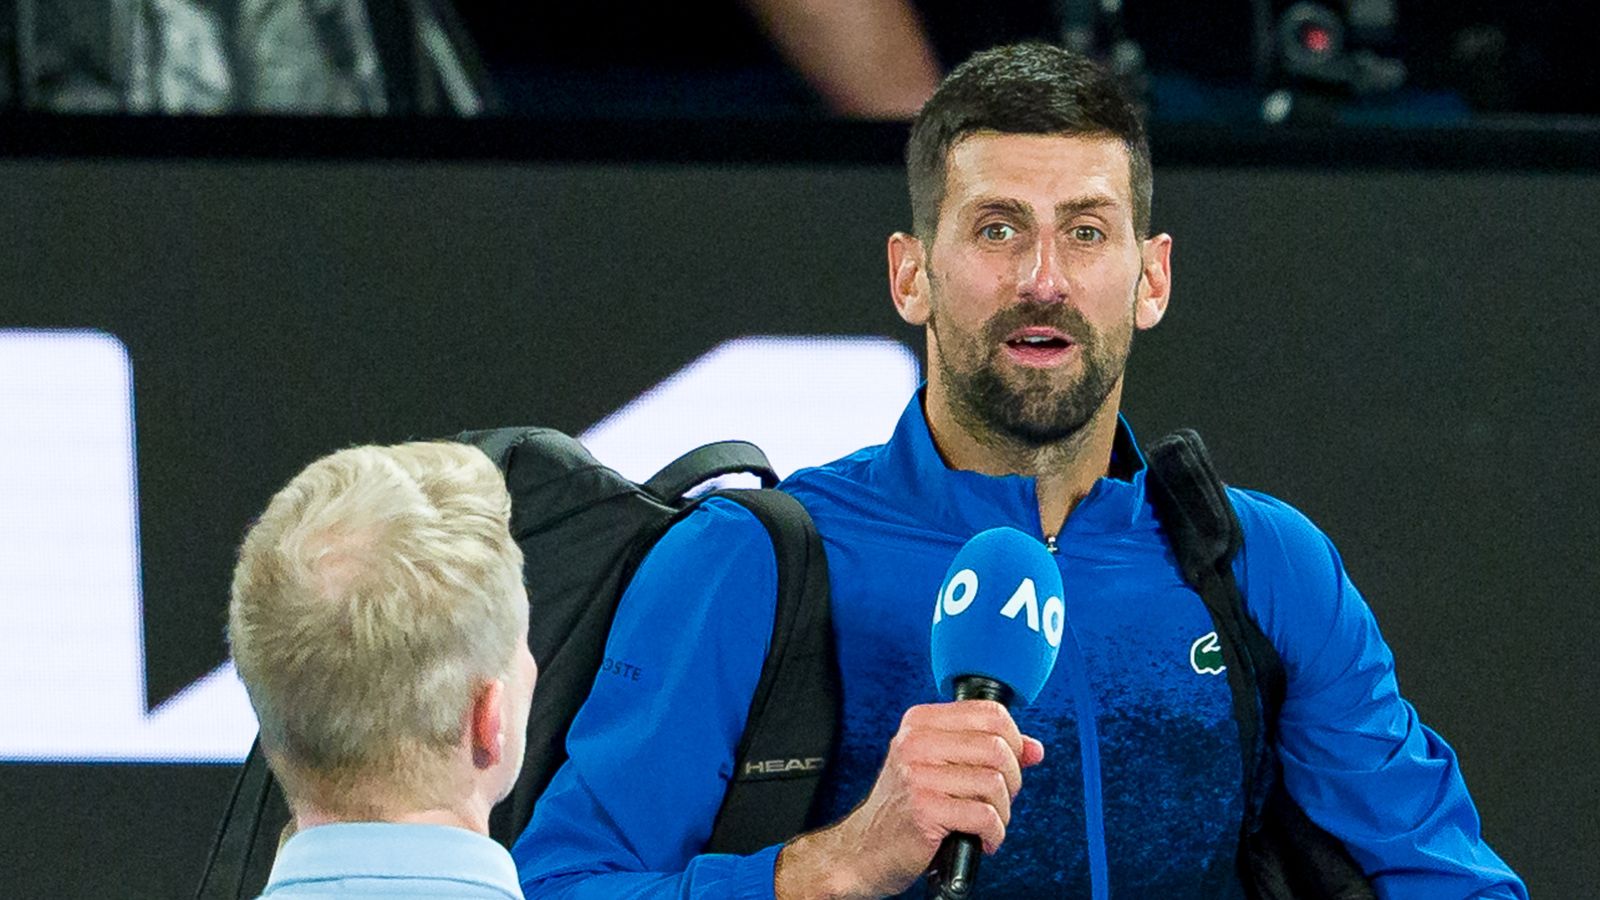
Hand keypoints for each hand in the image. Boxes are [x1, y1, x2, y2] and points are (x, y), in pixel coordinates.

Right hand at [774, 700, 1044, 899]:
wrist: (864, 850)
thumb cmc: (905, 809)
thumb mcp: (941, 768)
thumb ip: (985, 752)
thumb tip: (1035, 748)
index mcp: (920, 723)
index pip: (990, 713)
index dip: (1014, 741)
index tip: (1008, 765)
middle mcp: (916, 743)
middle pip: (998, 747)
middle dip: (1011, 781)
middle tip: (996, 800)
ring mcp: (917, 775)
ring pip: (995, 783)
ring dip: (1001, 812)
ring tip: (984, 823)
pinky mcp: (924, 810)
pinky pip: (985, 815)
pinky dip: (993, 834)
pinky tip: (980, 840)